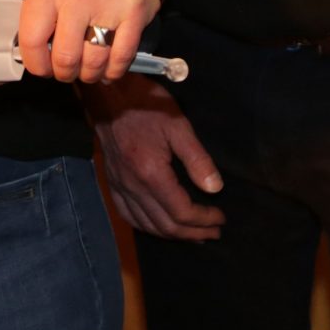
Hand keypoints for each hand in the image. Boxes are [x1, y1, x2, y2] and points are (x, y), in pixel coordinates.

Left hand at [18, 0, 160, 83]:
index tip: (42, 69)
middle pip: (65, 57)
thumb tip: (33, 60)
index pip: (32, 40)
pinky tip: (107, 68)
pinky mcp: (135, 11)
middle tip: (67, 70)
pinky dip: (112, 71)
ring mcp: (108, 1)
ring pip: (93, 63)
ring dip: (89, 74)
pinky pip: (120, 59)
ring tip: (87, 68)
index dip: (36, 64)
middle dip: (64, 73)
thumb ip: (37, 20)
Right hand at [85, 76, 223, 240]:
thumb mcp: (178, 126)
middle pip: (165, 225)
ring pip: (146, 225)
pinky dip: (147, 227)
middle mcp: (133, 186)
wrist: (108, 94)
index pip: (181, 211)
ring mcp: (120, 187)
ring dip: (173, 235)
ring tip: (194, 234)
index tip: (221, 218)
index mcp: (151, 173)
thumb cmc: (146, 104)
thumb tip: (215, 189)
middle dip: (193, 233)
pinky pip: (128, 216)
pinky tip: (159, 225)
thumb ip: (198, 159)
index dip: (204, 220)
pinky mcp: (112, 183)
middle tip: (214, 232)